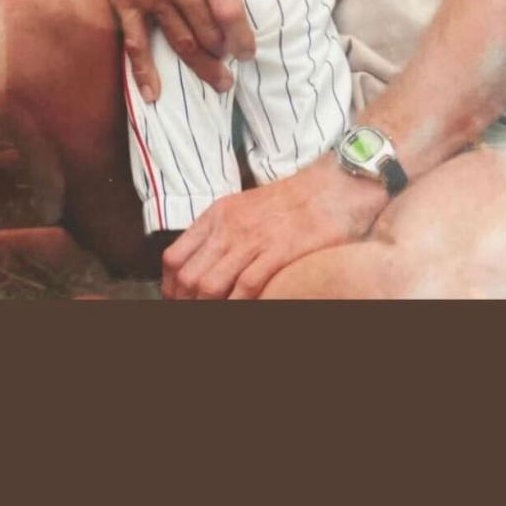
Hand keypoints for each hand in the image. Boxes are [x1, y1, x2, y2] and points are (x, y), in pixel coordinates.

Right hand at [74, 0, 277, 99]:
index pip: (229, 10)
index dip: (242, 36)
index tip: (248, 52)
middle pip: (207, 30)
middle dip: (223, 53)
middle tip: (231, 68)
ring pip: (180, 40)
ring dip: (200, 65)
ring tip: (217, 81)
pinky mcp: (124, 3)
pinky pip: (137, 44)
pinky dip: (145, 72)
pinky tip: (155, 94)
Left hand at [161, 158, 386, 299]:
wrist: (334, 185)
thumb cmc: (294, 201)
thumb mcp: (245, 208)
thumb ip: (222, 232)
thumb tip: (204, 263)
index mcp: (217, 215)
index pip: (174, 257)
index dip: (171, 288)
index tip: (177, 302)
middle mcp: (228, 227)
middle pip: (188, 276)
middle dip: (186, 304)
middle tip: (193, 317)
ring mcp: (252, 239)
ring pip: (209, 285)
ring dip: (207, 309)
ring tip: (214, 320)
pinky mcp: (279, 251)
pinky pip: (246, 287)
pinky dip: (238, 307)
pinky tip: (242, 313)